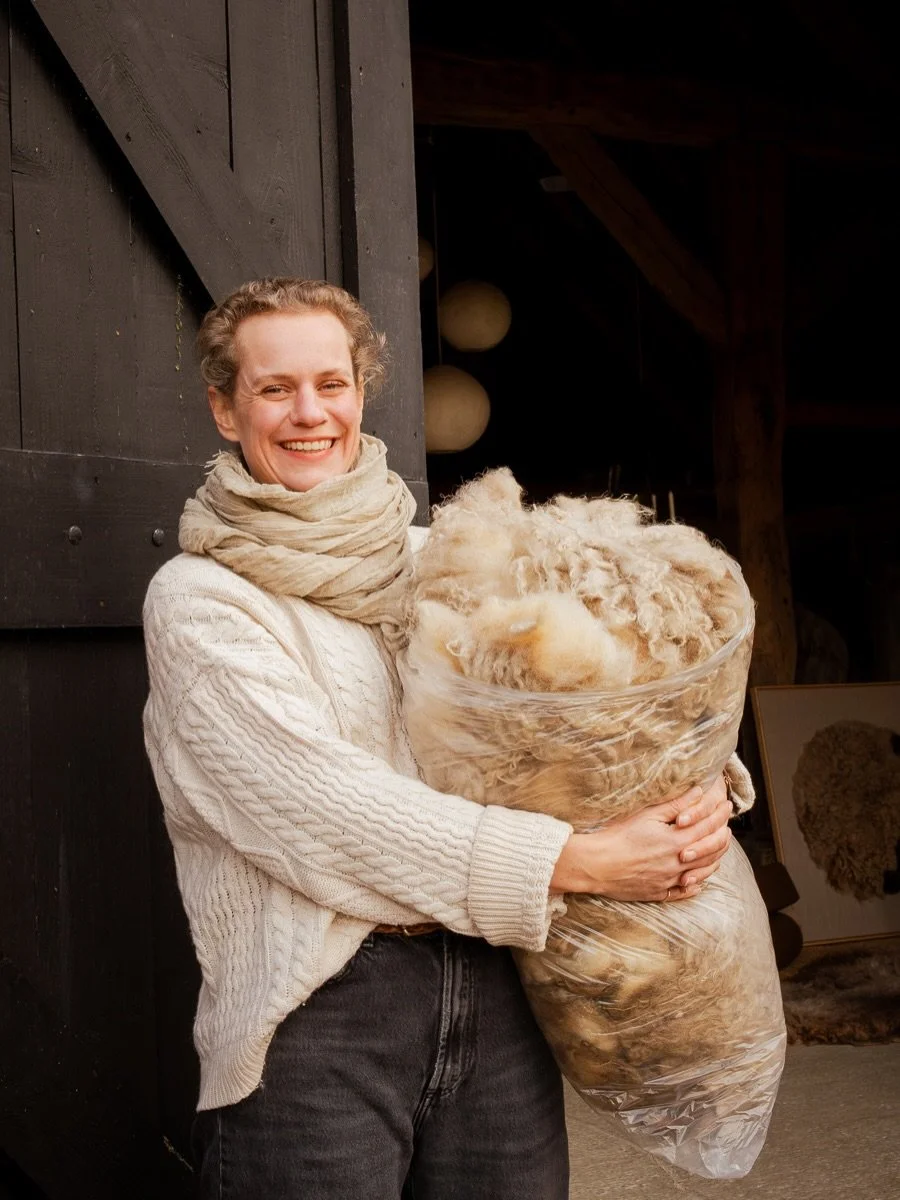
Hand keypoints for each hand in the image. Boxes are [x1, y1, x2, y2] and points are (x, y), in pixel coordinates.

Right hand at [549, 774, 731, 901]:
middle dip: (723, 838)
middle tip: (728, 828)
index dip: (719, 815)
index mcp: (675, 841)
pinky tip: (699, 879)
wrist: (596, 864)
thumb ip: (675, 805)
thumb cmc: (618, 836)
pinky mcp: (658, 893)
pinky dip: (696, 885)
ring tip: (718, 850)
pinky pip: (684, 892)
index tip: (727, 806)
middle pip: (710, 851)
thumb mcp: (647, 815)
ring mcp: (669, 880)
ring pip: (702, 872)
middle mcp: (677, 863)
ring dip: (714, 860)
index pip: (708, 827)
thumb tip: (698, 792)